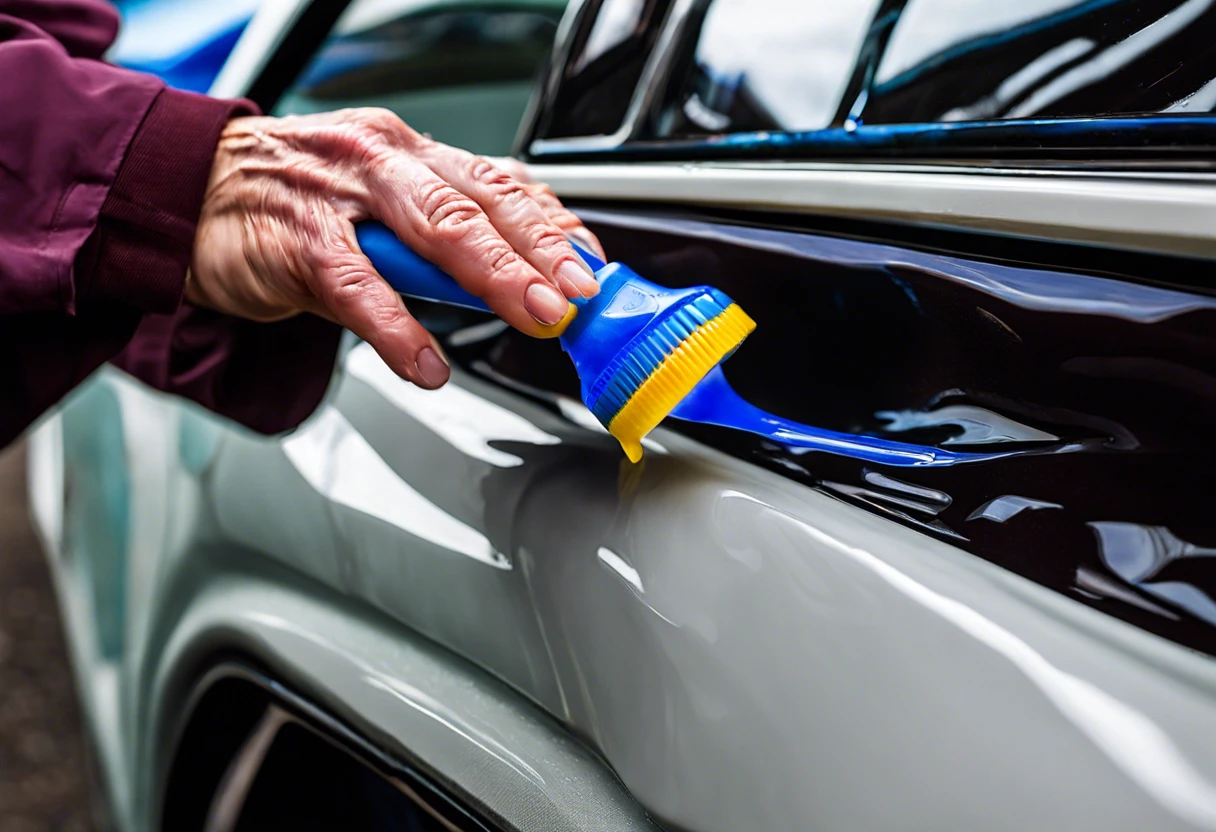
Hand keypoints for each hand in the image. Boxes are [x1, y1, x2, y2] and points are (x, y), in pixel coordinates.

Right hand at [187, 108, 604, 388]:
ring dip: (491, 275)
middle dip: (538, 249)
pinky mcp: (296, 239)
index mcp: (412, 153)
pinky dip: (395, 328)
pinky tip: (425, 363)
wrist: (190, 194)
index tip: (591, 265)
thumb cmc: (297, 205)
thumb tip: (519, 283)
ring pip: (431, 229)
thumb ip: (441, 239)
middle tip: (578, 292)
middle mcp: (384, 159)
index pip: (498, 184)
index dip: (551, 225)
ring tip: (532, 315)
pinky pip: (356, 287)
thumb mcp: (378, 207)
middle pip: (477, 202)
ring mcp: (341, 195)